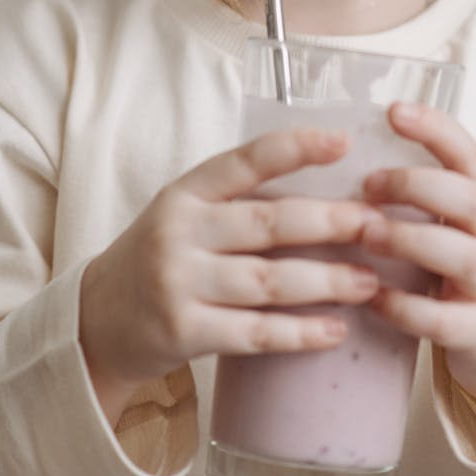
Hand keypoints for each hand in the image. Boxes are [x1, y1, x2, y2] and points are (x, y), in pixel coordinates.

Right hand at [79, 129, 379, 423]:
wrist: (98, 319)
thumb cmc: (161, 256)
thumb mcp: (186, 212)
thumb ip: (240, 199)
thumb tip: (330, 189)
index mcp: (186, 192)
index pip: (246, 160)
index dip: (296, 148)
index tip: (344, 142)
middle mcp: (180, 231)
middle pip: (269, 223)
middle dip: (331, 223)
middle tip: (377, 225)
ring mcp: (179, 282)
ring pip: (269, 281)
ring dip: (326, 281)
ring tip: (368, 281)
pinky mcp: (183, 331)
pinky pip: (254, 332)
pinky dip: (299, 332)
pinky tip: (334, 330)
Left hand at [361, 102, 475, 449]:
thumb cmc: (459, 265)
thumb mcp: (449, 222)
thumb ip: (415, 193)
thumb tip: (339, 151)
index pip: (467, 154)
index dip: (435, 128)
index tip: (394, 110)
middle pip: (471, 199)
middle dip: (418, 186)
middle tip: (368, 184)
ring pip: (466, 257)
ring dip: (412, 240)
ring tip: (368, 235)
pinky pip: (446, 320)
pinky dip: (407, 308)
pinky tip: (372, 297)